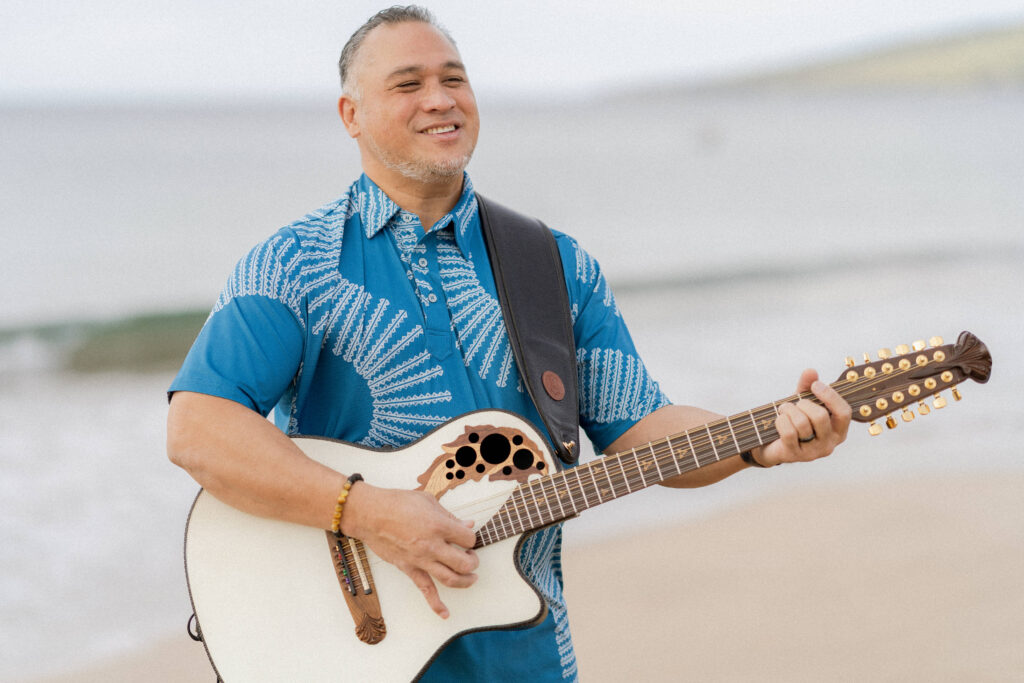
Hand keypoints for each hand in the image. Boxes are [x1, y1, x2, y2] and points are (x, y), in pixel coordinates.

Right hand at [341, 483, 478, 618]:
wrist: (369, 514)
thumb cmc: (396, 503)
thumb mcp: (428, 501)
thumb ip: (450, 516)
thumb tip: (467, 524)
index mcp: (439, 525)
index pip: (469, 539)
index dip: (471, 538)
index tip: (466, 536)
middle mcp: (432, 546)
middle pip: (464, 563)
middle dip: (473, 561)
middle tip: (471, 557)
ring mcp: (420, 560)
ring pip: (450, 579)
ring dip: (465, 581)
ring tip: (471, 578)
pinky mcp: (408, 569)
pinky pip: (425, 590)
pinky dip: (436, 604)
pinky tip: (445, 613)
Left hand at [756, 369, 850, 466]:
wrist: (773, 444)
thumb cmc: (793, 421)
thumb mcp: (803, 401)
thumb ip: (808, 386)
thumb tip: (811, 371)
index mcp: (839, 430)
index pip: (844, 412)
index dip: (830, 396)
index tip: (816, 385)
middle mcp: (830, 444)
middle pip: (820, 416)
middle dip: (803, 404)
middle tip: (794, 404)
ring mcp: (813, 452)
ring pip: (801, 423)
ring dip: (788, 410)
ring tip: (784, 411)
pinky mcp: (795, 455)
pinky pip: (788, 432)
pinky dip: (780, 421)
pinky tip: (780, 421)